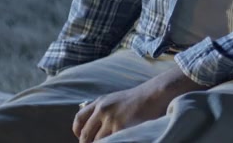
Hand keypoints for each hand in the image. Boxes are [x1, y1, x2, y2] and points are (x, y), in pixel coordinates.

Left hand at [72, 67, 207, 142]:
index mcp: (100, 102)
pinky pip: (113, 141)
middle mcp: (102, 110)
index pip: (79, 119)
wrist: (155, 94)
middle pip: (86, 133)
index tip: (81, 138)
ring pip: (98, 140)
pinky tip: (119, 141)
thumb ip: (103, 109)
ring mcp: (112, 119)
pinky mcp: (122, 127)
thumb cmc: (138, 98)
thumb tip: (95, 126)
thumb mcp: (115, 99)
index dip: (77, 132)